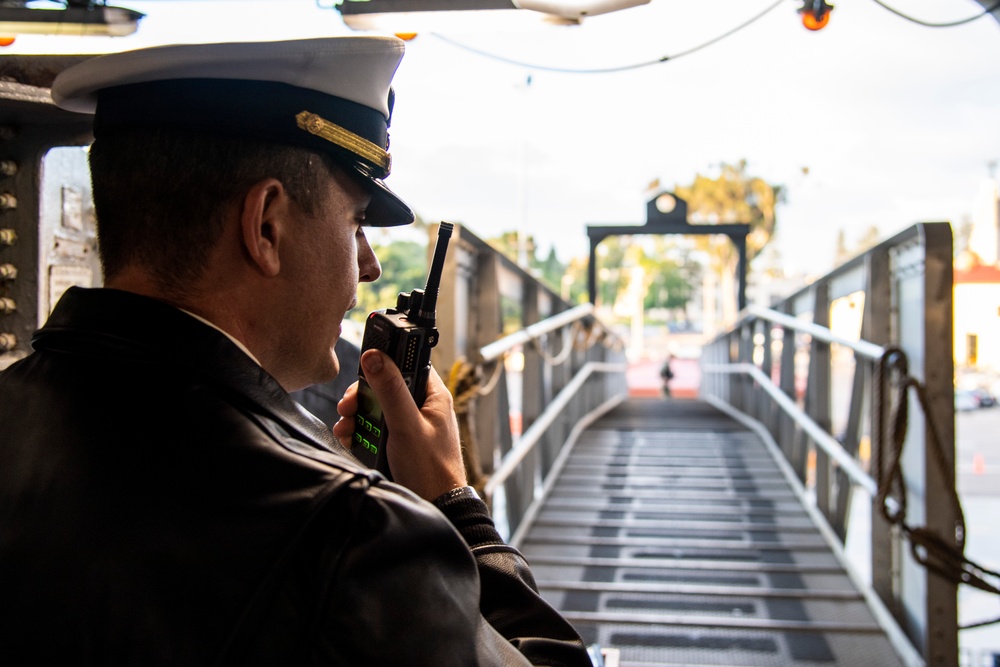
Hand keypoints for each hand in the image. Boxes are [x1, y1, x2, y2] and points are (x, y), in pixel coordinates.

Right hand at [334, 349, 466, 500]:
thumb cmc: (432, 469)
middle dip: (362, 396)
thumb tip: (375, 358)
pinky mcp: (397, 442)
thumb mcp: (407, 425)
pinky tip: (350, 438)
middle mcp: (421, 407)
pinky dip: (359, 431)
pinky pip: (373, 428)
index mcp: (433, 396)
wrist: (435, 506)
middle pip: (385, 387)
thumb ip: (390, 391)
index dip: (384, 364)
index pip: (407, 365)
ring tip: (347, 426)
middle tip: (349, 406)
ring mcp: (409, 425)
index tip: (363, 371)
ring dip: (357, 415)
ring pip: (376, 408)